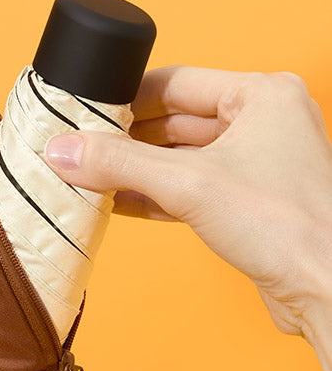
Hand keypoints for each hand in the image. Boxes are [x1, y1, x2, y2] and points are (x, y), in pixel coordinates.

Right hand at [43, 65, 331, 340]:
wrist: (331, 289)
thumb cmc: (289, 227)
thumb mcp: (189, 184)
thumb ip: (120, 164)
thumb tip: (65, 150)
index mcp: (262, 95)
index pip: (176, 82)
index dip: (126, 97)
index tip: (86, 111)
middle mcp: (266, 122)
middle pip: (176, 120)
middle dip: (128, 140)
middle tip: (82, 150)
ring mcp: (261, 163)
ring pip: (183, 157)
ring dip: (140, 171)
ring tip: (92, 178)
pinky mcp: (253, 202)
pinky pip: (194, 188)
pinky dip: (159, 195)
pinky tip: (121, 203)